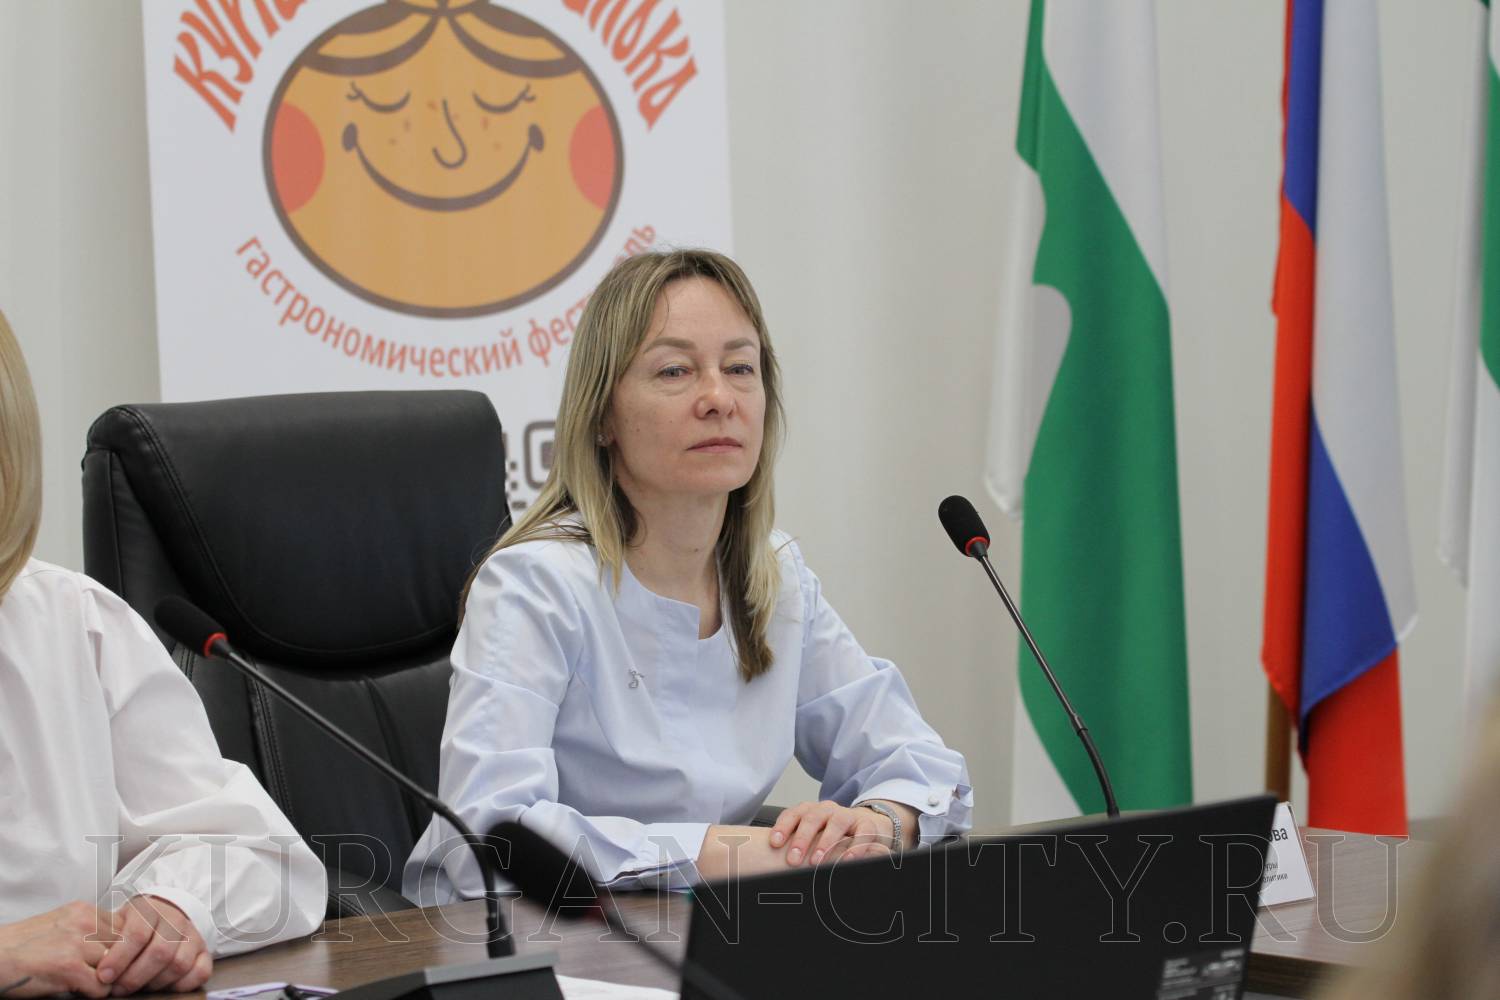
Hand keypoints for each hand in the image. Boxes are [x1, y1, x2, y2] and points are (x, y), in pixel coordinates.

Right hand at [0, 902, 121, 997]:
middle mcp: (85, 921)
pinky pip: (101, 987)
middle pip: (125, 948)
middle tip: (99, 974)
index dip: (122, 948)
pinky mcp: (70, 967)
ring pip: (117, 968)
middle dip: (116, 964)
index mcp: (84, 911)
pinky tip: (75, 989)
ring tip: (84, 981)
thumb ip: (91, 929)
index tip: (113, 960)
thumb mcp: (62, 926)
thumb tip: (122, 944)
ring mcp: (78, 943)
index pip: (127, 928)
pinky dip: (92, 994)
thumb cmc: (24, 948)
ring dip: (104, 979)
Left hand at [96, 896, 210, 995]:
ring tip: (138, 988)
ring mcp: (193, 935)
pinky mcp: (204, 951)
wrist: (162, 914)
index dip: (119, 958)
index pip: (138, 934)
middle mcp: (176, 920)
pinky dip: (183, 984)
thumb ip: (107, 940)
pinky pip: (201, 971)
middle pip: (160, 952)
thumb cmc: (132, 925)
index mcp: (151, 910)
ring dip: (155, 983)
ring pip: (179, 964)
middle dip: (135, 976)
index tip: (103, 976)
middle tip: (118, 988)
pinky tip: (164, 988)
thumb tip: (92, 968)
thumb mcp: (117, 923)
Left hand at [768, 800, 894, 866]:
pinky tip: (846, 860)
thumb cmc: (831, 833)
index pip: (793, 814)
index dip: (783, 827)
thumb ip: (795, 842)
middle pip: (813, 818)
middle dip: (802, 839)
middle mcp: (828, 810)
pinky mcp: (867, 825)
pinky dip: (855, 847)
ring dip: (825, 842)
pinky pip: (862, 833)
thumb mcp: (813, 834)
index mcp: (810, 810)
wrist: (865, 825)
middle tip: (793, 860)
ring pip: (836, 823)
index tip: (774, 843)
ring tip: (816, 861)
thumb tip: (770, 861)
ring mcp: (848, 815)